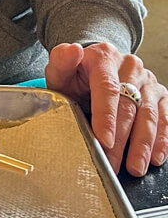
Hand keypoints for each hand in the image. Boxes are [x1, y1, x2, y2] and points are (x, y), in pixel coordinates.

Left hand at [45, 41, 167, 176]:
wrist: (97, 68)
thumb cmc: (76, 76)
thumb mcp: (61, 71)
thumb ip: (60, 63)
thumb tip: (72, 51)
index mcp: (105, 57)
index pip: (107, 88)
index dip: (106, 117)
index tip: (104, 140)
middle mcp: (130, 66)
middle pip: (128, 106)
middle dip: (120, 140)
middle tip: (111, 164)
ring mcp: (147, 80)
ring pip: (149, 115)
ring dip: (143, 145)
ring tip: (135, 167)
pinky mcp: (160, 94)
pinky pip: (164, 118)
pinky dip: (161, 140)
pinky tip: (154, 157)